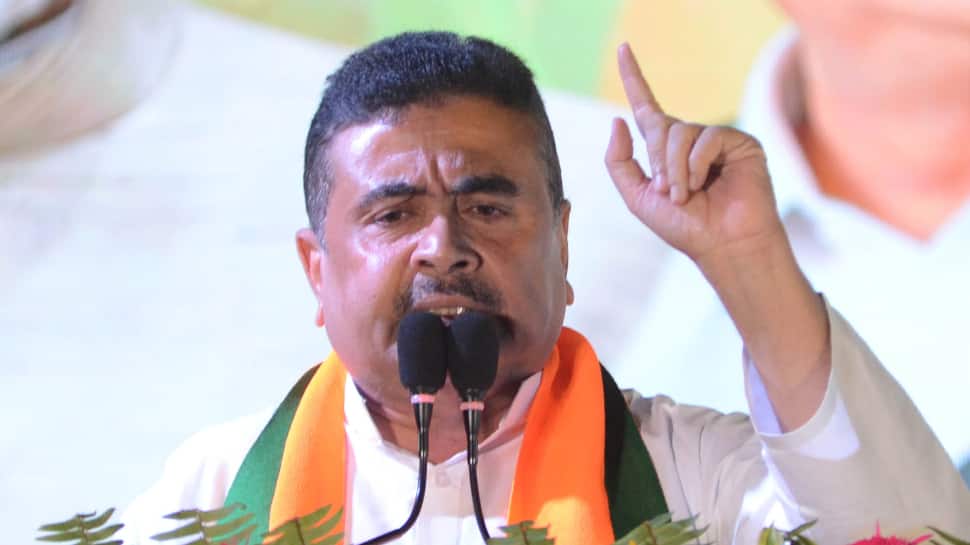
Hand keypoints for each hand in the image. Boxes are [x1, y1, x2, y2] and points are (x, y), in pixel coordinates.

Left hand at [605, 43, 785, 268]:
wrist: (723, 246)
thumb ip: (618, 161)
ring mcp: (716, 140)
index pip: (646, 108)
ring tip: (685, 194)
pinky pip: (707, 138)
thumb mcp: (637, 198)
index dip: (634, 78)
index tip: (622, 49)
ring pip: (680, 132)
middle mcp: (690, 141)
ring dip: (674, 168)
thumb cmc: (685, 227)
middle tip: (670, 193)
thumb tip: (617, 119)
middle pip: (659, 126)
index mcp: (665, 151)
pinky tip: (704, 185)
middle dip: (657, 163)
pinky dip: (697, 164)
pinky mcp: (740, 143)